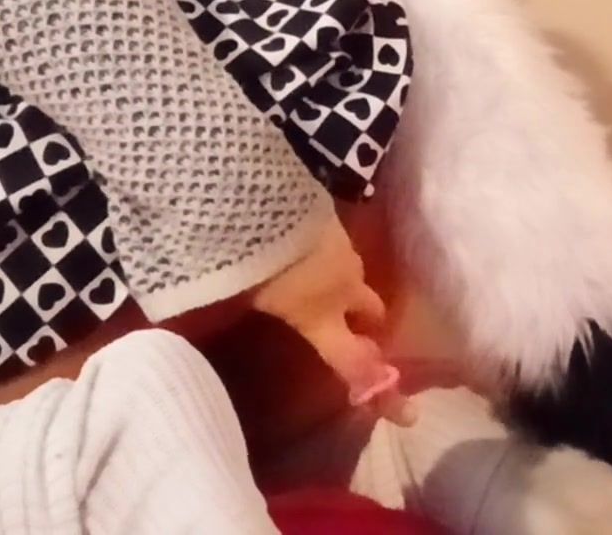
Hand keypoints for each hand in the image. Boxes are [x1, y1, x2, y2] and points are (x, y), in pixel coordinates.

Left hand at [249, 213, 415, 425]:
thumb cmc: (250, 260)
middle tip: (355, 325)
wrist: (261, 197)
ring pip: (353, 273)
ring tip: (318, 277)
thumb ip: (235, 316)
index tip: (407, 413)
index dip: (378, 386)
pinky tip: (303, 243)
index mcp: (321, 315)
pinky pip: (336, 242)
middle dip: (367, 320)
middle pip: (371, 310)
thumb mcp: (242, 296)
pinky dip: (327, 250)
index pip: (355, 361)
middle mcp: (343, 284)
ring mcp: (341, 246)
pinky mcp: (330, 214)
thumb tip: (204, 328)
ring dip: (343, 281)